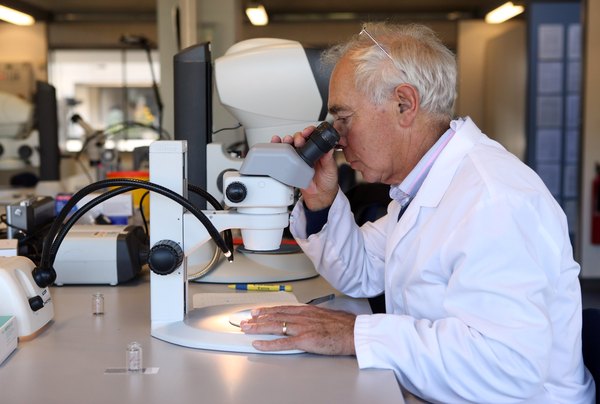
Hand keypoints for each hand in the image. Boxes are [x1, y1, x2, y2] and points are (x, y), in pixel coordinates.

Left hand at [240, 304, 355, 354]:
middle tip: (246, 320)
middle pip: (274, 315)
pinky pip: (282, 342)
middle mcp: (302, 316)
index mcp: (307, 310)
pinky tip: (258, 343)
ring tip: (246, 329)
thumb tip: (309, 318)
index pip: (282, 308)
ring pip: (274, 326)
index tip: (257, 311)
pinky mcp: (304, 340)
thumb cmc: (344, 325)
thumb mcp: (325, 315)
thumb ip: (313, 316)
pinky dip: (268, 343)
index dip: (267, 310)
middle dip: (257, 318)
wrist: (354, 332)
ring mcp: (302, 328)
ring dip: (258, 327)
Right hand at [272, 127, 338, 210]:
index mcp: (318, 150)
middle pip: (299, 138)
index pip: (313, 136)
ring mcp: (298, 158)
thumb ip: (328, 158)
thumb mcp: (331, 168)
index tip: (308, 132)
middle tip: (298, 140)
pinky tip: (276, 143)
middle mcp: (307, 152)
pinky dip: (278, 147)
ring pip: (290, 144)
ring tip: (286, 140)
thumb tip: (329, 147)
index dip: (309, 131)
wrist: (319, 195)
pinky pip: (283, 155)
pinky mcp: (290, 165)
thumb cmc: (327, 182)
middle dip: (297, 136)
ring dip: (287, 140)